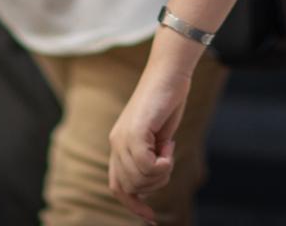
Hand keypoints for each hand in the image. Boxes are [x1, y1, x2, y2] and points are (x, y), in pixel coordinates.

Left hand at [108, 58, 192, 222]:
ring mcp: (123, 138)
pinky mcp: (134, 132)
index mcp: (119, 145)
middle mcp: (116, 143)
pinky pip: (147, 166)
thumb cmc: (166, 102)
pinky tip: (169, 144)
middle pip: (132, 186)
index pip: (118, 186)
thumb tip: (147, 187)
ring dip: (161, 171)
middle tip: (168, 158)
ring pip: (140, 179)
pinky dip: (163, 162)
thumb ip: (148, 158)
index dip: (133, 204)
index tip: (150, 218)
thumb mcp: (156, 137)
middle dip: (156, 181)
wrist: (169, 73)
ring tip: (168, 148)